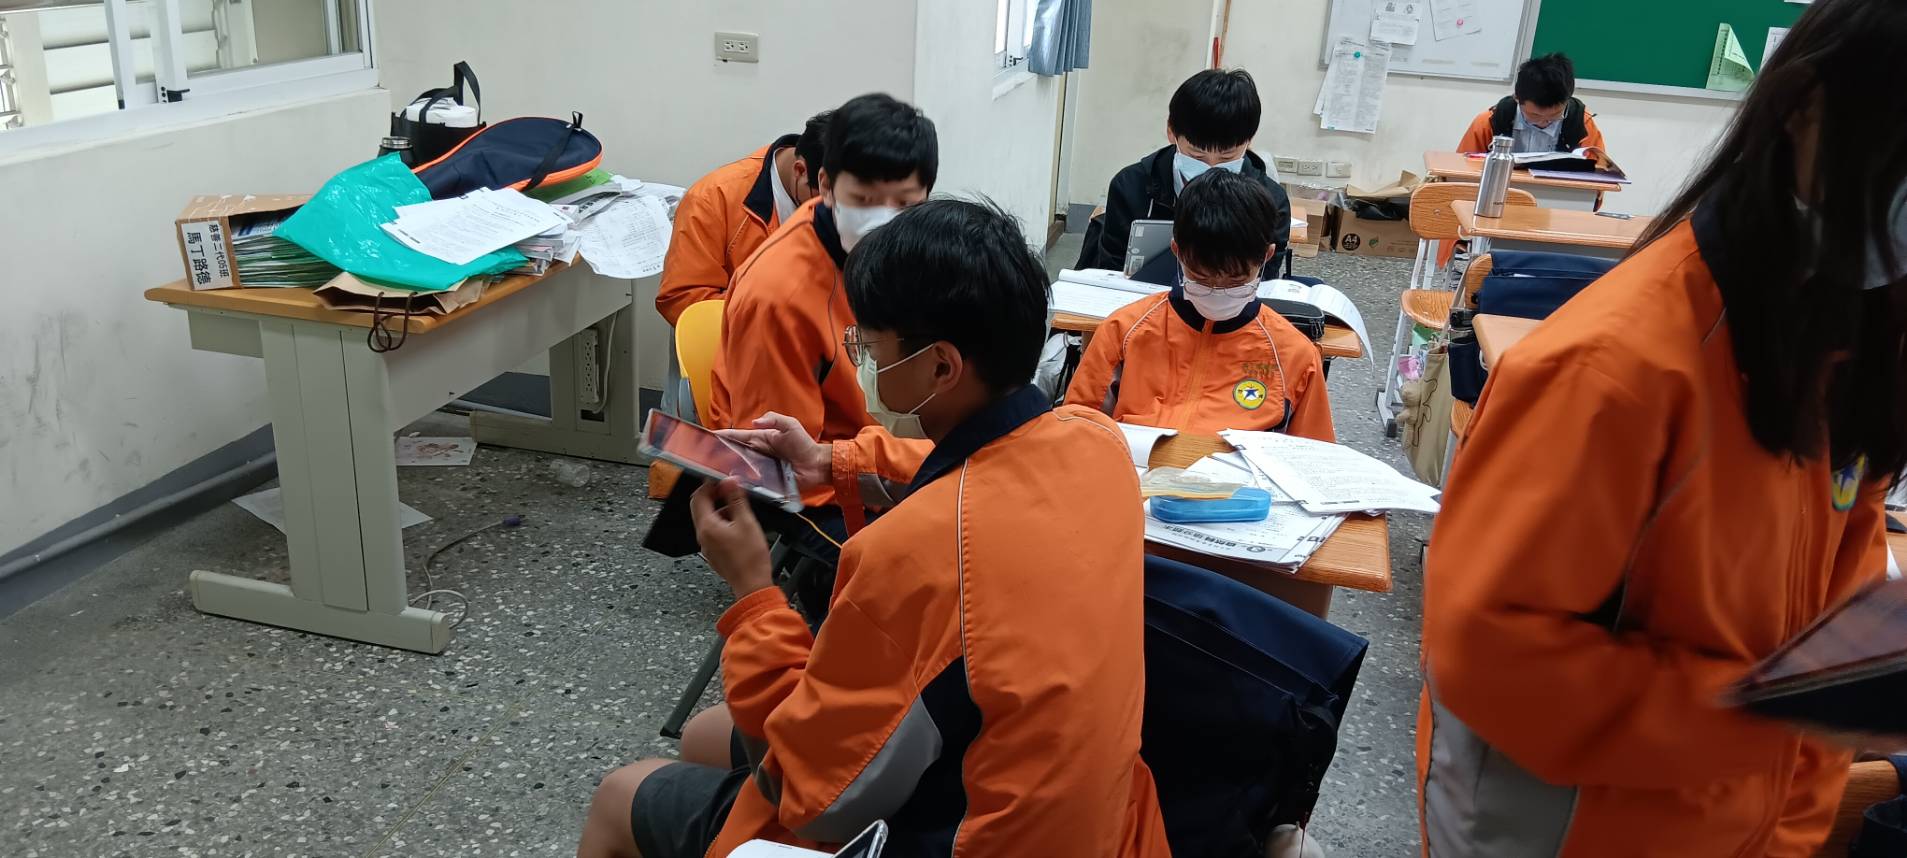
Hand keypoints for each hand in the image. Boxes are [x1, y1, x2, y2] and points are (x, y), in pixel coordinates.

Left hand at [689, 479, 774, 598]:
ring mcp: (707, 545)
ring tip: (739, 510)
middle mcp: (703, 535)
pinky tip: (739, 526)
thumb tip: (730, 482)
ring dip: (720, 510)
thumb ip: (736, 499)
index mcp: (707, 526)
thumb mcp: (747, 522)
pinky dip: (723, 523)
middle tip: (730, 491)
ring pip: (708, 520)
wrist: (752, 584)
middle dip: (714, 497)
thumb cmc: (750, 558)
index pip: (698, 497)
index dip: (709, 485)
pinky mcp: (714, 553)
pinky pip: (713, 532)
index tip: (722, 480)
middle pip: (701, 508)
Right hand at [717, 412, 831, 490]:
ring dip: (727, 467)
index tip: (707, 437)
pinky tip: (731, 481)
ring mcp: (760, 467)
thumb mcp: (790, 425)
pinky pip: (750, 480)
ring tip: (712, 468)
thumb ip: (774, 419)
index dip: (723, 436)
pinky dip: (741, 481)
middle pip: (733, 452)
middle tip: (704, 455)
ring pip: (738, 467)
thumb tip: (754, 422)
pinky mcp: (765, 480)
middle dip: (719, 453)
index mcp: (760, 439)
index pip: (737, 436)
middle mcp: (756, 453)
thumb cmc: (804, 444)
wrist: (816, 465)